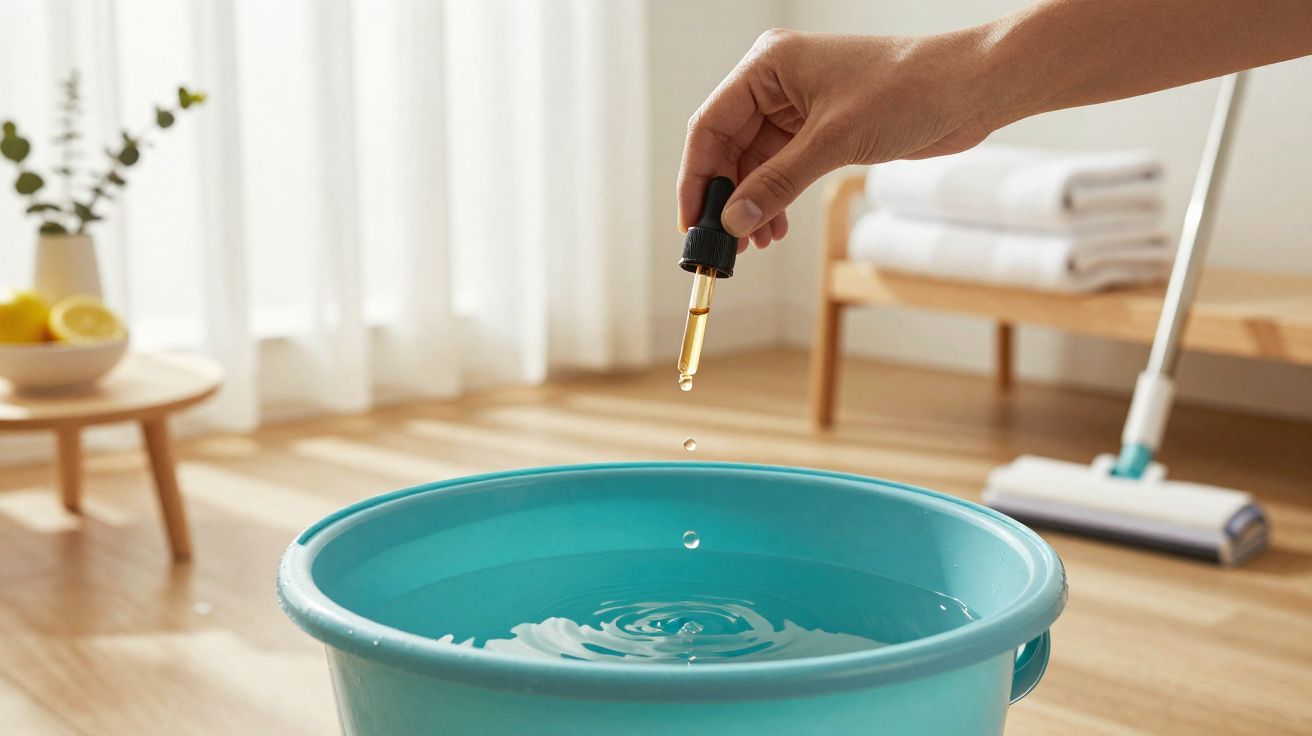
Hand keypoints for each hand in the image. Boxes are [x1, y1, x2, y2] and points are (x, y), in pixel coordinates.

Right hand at [678, 28, 993, 250]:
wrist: (969, 89)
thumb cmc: (906, 91)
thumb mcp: (832, 142)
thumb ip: (777, 183)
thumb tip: (733, 221)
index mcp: (767, 66)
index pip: (710, 125)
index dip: (696, 177)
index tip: (692, 223)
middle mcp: (776, 83)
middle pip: (728, 148)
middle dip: (725, 198)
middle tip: (723, 245)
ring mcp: (797, 107)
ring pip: (755, 164)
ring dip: (752, 205)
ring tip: (754, 244)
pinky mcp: (821, 129)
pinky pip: (782, 169)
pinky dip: (776, 199)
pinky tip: (775, 228)